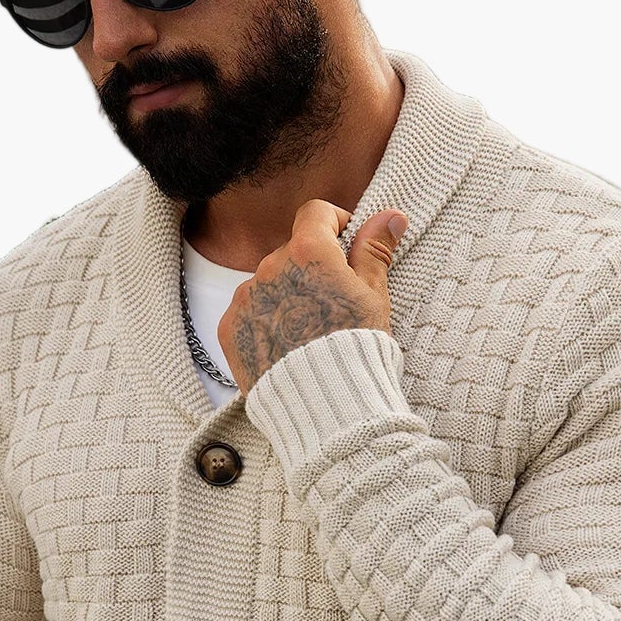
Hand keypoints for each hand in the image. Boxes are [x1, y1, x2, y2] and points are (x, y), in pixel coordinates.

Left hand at [217, 200, 408, 396]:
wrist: (324, 407)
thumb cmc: (357, 350)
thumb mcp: (373, 296)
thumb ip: (374, 250)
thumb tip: (390, 215)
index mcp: (308, 252)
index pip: (316, 214)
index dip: (334, 224)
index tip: (345, 243)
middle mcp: (270, 268)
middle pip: (292, 252)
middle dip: (312, 269)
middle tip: (334, 305)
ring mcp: (246, 299)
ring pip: (269, 283)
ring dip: (288, 296)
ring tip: (310, 332)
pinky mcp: (230, 328)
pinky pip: (249, 313)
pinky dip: (266, 322)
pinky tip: (287, 346)